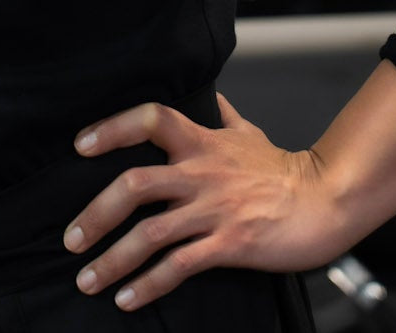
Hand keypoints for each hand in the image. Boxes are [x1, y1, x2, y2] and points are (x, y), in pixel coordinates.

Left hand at [63, 93, 349, 311]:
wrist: (324, 201)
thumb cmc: (283, 168)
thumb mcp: (248, 133)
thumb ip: (222, 115)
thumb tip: (211, 96)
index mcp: (200, 141)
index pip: (149, 119)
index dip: (112, 128)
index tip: (80, 145)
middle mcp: (199, 173)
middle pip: (135, 184)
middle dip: (96, 213)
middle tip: (71, 238)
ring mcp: (212, 210)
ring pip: (150, 234)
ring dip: (112, 260)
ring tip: (87, 279)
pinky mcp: (228, 245)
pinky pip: (179, 266)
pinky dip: (148, 285)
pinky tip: (127, 299)